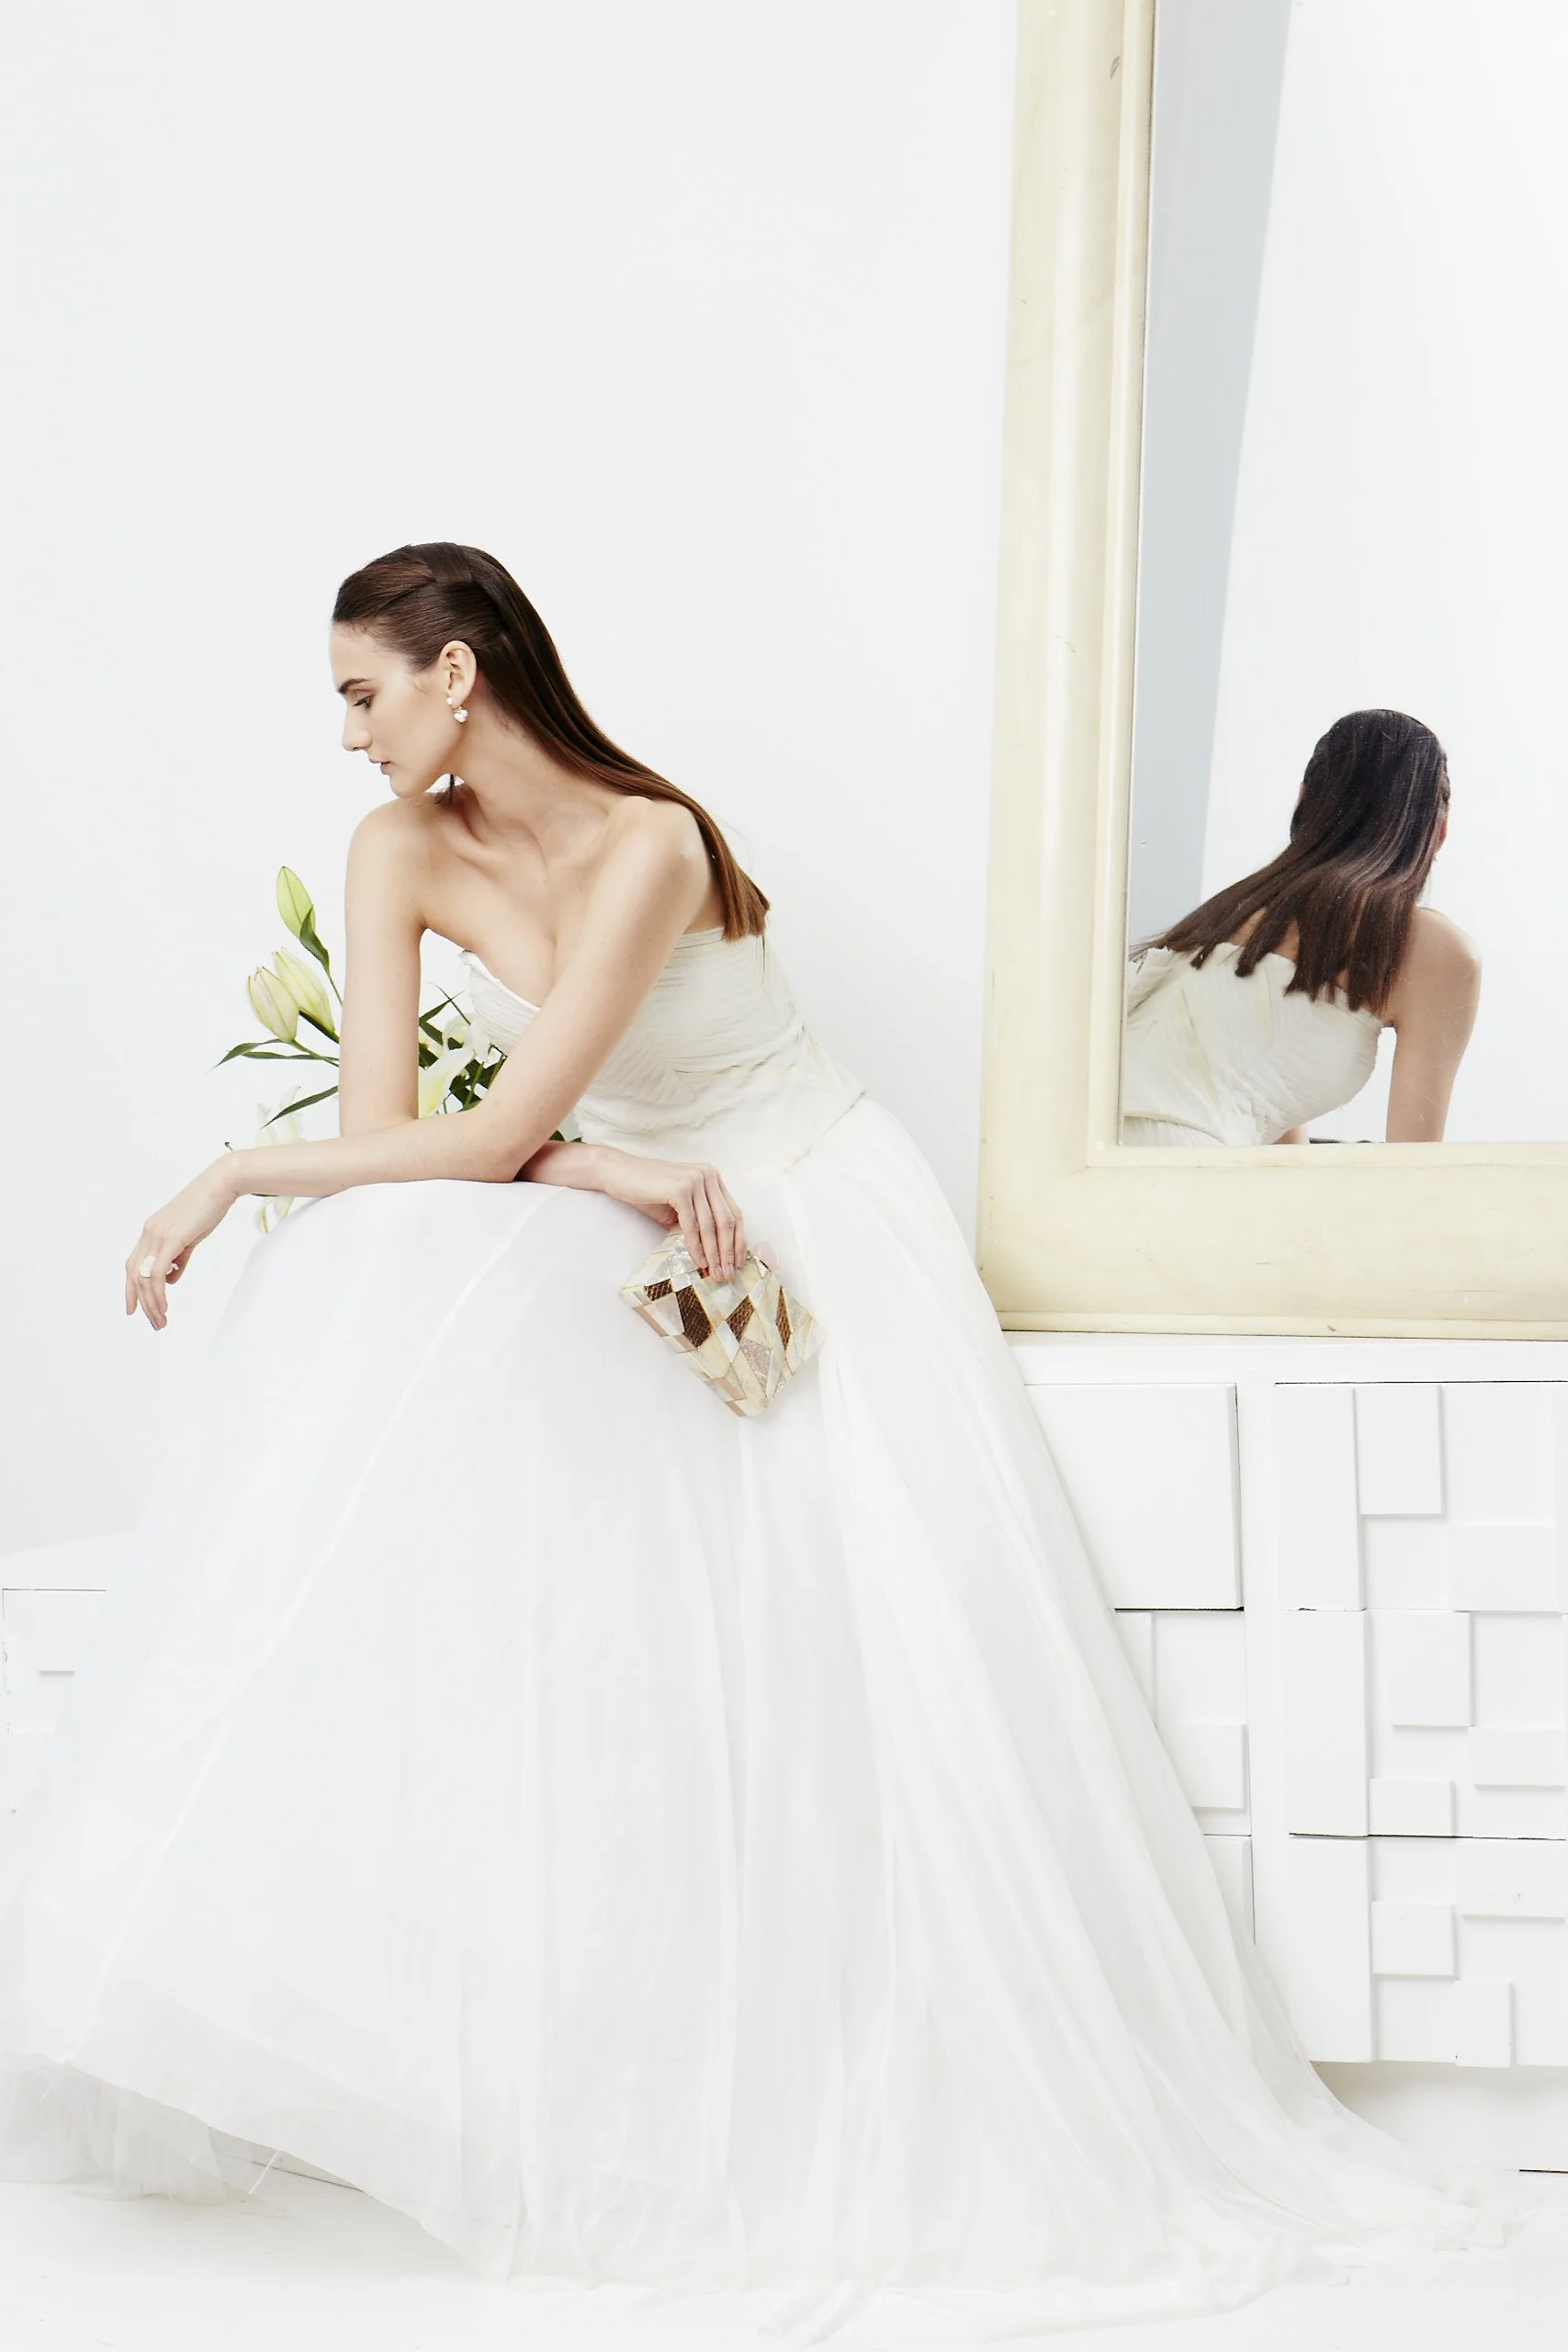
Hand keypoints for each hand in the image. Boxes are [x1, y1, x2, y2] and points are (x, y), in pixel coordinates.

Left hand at [125, 1157, 240, 1329]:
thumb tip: (172, 1277)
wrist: (220, 1185)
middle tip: (152, 1322)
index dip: (131, 1288)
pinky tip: (165, 1307)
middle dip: (140, 1302)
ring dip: (151, 1303)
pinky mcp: (169, 1239)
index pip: (133, 1264)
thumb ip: (179, 1257)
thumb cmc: (210, 1207)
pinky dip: (157, 1293)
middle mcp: (148, 1233)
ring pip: (143, 1278)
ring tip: (160, 1321)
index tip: (134, 1308)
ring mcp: (156, 1236)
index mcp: (152, 1231)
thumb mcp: (191, 1236)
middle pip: (133, 1275)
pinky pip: (156, 1273)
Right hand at [597, 1151, 747, 1280]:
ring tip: (715, 1274)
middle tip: (727, 1275)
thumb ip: (697, 1222)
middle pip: (727, 1220)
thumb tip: (713, 1254)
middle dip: (728, 1251)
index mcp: (712, 1177)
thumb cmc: (646, 1192)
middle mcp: (708, 1175)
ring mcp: (696, 1180)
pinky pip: (693, 1225)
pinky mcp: (681, 1189)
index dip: (738, 1240)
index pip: (733, 1212)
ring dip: (715, 1254)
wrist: (618, 1174)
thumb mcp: (678, 1207)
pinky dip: (697, 1247)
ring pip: (711, 1225)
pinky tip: (700, 1262)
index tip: (738, 1262)